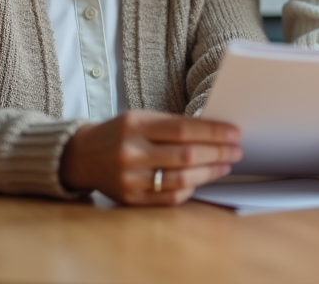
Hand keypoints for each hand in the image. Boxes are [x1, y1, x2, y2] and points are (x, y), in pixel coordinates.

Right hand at [59, 110, 241, 204]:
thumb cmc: (119, 132)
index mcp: (135, 125)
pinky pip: (169, 197)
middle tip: (236, 150)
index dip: (213, 133)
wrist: (82, 156)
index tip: (234, 133)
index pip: (184, 129)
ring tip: (225, 164)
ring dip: (209, 172)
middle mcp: (131, 152)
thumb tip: (215, 133)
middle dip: (217, 153)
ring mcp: (130, 179)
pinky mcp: (130, 199)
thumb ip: (173, 125)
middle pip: (186, 155)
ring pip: (181, 179)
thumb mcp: (140, 118)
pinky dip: (190, 189)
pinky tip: (202, 179)